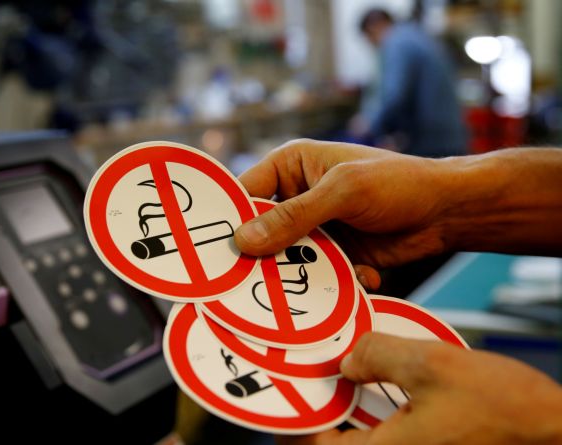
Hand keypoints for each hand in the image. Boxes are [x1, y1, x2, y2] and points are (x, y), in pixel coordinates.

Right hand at [234, 139, 450, 272]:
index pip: (246, 194)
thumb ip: (294, 216)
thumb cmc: (397, 183)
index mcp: (291, 167)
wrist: (447, 211)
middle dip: (264, 255)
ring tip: (312, 284)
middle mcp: (296, 198)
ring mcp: (315, 229)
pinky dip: (331, 282)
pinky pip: (315, 274)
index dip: (231, 221)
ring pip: (287, 258)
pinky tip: (362, 275)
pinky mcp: (333, 255)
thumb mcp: (343, 192)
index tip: (218, 252)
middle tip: (255, 281)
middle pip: (262, 232)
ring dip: (300, 273)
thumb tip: (245, 240)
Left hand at [277, 333, 561, 444]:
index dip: (295, 417)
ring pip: (362, 430)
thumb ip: (380, 356)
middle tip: (313, 371)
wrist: (553, 428)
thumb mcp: (433, 366)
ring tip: (344, 367)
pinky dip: (376, 403)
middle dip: (323, 403)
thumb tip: (350, 360)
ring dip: (350, 401)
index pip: (316, 444)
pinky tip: (381, 375)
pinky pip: (386, 428)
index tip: (283, 390)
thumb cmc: (506, 410)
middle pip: (338, 437)